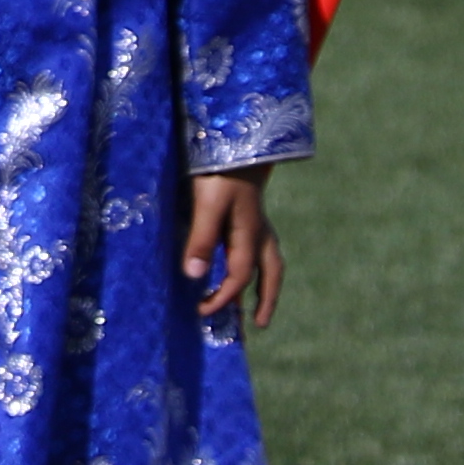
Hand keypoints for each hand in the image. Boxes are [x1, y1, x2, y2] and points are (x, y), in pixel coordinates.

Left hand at [181, 166, 281, 329]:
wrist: (236, 140)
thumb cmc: (219, 172)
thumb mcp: (207, 205)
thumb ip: (201, 240)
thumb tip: (194, 277)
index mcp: (250, 236)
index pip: (239, 277)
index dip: (222, 298)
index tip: (203, 312)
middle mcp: (259, 232)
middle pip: (269, 275)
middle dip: (265, 300)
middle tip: (259, 324)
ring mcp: (258, 221)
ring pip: (269, 262)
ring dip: (265, 285)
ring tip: (259, 304)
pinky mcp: (250, 211)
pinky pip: (260, 247)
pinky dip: (258, 264)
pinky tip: (244, 263)